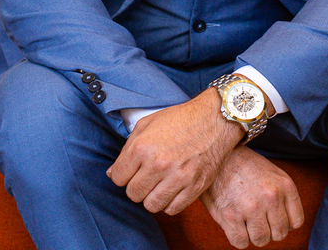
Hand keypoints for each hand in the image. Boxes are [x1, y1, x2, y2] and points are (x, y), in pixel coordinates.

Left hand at [107, 88, 242, 214]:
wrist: (215, 118)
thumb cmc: (180, 118)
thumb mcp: (147, 124)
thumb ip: (127, 148)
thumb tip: (112, 173)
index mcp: (142, 147)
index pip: (118, 178)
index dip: (123, 175)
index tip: (132, 170)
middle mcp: (158, 164)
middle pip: (133, 194)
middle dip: (136, 186)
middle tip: (146, 176)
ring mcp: (178, 178)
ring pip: (151, 205)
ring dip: (152, 197)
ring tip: (159, 184)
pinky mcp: (195, 187)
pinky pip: (172, 209)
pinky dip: (170, 202)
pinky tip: (172, 189)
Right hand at [200, 147, 303, 247]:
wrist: (217, 155)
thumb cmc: (244, 165)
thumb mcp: (272, 173)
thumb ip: (283, 196)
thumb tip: (286, 224)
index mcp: (285, 185)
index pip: (296, 221)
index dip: (284, 223)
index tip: (274, 219)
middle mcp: (271, 197)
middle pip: (280, 233)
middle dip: (269, 230)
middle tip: (258, 220)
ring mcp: (251, 208)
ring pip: (261, 240)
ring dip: (253, 235)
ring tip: (246, 221)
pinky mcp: (231, 216)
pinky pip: (241, 242)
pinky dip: (238, 237)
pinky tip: (235, 224)